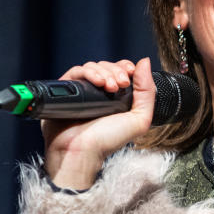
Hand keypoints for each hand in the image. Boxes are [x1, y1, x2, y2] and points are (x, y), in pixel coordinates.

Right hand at [42, 58, 155, 189]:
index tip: (130, 72)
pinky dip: (88, 72)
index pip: (120, 71)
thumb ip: (147, 92)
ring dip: (104, 72)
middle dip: (116, 71)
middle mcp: (99, 93)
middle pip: (107, 67)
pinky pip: (76, 72)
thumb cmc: (108, 140)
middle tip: (120, 84)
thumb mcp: (139, 119)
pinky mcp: (66, 90)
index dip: (125, 67)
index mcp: (116, 98)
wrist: (81, 151)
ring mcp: (82, 91)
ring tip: (109, 86)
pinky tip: (98, 82)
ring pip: (93, 67)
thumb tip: (145, 62)